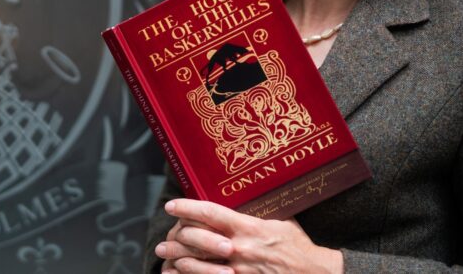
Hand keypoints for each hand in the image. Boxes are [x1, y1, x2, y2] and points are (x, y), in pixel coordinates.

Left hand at [155, 199, 342, 273]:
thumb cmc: (297, 246)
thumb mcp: (281, 221)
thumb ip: (258, 212)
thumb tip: (245, 195)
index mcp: (248, 228)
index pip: (211, 213)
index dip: (187, 208)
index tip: (171, 205)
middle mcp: (239, 249)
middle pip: (197, 240)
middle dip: (175, 238)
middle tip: (165, 240)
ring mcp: (238, 271)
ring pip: (197, 266)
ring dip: (177, 262)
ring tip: (165, 259)